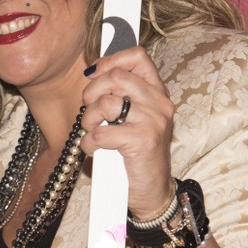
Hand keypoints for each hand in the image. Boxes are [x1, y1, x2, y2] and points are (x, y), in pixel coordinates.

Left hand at [80, 46, 175, 218]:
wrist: (152, 190)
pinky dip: (88, 143)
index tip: (94, 75)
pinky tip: (93, 149)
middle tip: (90, 112)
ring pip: (105, 104)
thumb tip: (92, 71)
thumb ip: (118, 94)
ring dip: (88, 120)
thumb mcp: (130, 117)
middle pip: (115, 77)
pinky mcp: (143, 141)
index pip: (138, 56)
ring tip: (92, 132)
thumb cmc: (134, 152)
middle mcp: (159, 103)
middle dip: (91, 93)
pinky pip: (101, 133)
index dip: (111, 60)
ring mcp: (154, 121)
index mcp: (156, 92)